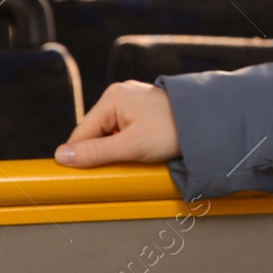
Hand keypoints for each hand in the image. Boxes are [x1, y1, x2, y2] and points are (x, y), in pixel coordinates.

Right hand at [55, 80, 179, 167]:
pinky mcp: (144, 108)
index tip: (84, 177)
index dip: (82, 157)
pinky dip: (130, 141)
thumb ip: (95, 153)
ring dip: (118, 148)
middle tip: (122, 165)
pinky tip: (145, 148)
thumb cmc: (172, 130)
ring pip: (111, 132)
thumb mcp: (131, 146)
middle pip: (96, 133)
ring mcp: (132, 99)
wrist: (210, 120)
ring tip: (138, 155)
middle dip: (104, 152)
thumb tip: (61, 156)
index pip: (81, 134)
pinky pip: (126, 128)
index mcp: (111, 98)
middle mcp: (119, 94)